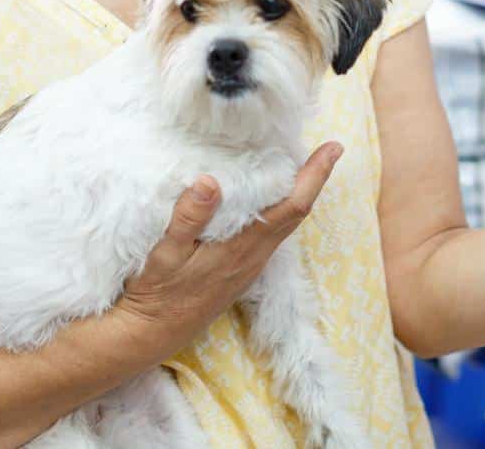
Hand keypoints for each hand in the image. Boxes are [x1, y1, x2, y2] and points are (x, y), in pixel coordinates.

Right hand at [116, 142, 343, 350]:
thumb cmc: (156, 294)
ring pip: (286, 225)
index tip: (333, 148)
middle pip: (297, 213)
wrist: (151, 336)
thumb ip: (188, 218)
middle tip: (326, 150)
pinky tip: (268, 200)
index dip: (315, 176)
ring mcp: (250, 266)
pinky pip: (272, 235)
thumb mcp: (165, 253)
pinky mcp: (241, 272)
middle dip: (314, 179)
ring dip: (298, 194)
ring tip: (300, 166)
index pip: (292, 206)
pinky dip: (280, 210)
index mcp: (243, 247)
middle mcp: (255, 257)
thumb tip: (209, 181)